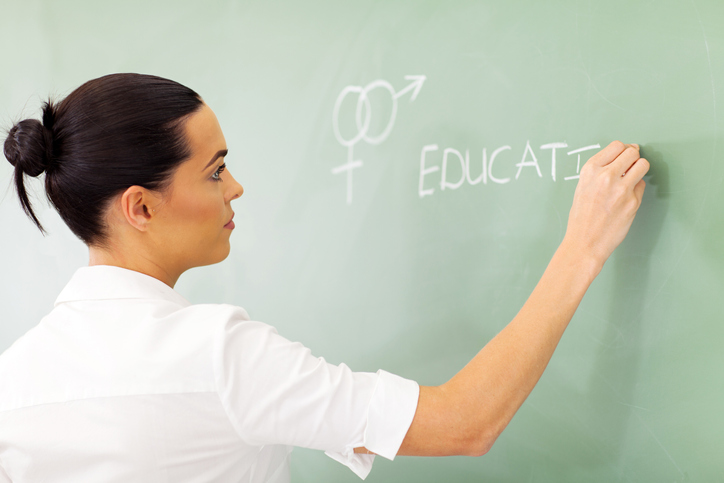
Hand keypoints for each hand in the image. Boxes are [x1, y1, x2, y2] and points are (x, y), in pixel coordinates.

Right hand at [564, 141, 648, 269]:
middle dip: (633, 158)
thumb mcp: (582, 187)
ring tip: (632, 178)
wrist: (584, 242)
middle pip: (632, 152)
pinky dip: (636, 189)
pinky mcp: (633, 202)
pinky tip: (626, 197)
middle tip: (630, 166)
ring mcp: (621, 189)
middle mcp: (606, 176)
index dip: (623, 150)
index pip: (616, 146)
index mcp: (590, 171)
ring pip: (643, 165)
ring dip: (639, 169)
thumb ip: (599, 172)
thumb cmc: (581, 218)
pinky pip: (641, 185)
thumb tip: (621, 158)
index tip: (624, 155)